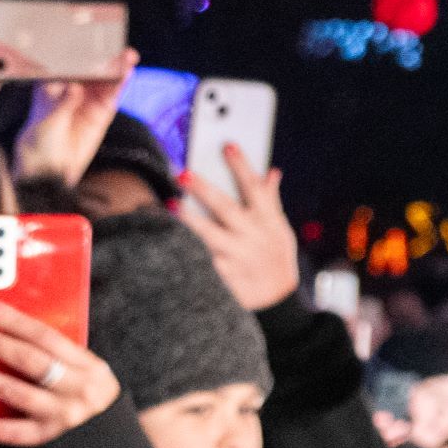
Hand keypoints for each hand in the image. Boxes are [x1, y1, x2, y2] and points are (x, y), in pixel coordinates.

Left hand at [0, 304, 120, 446]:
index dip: (14, 320)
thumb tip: (2, 323)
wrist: (104, 431)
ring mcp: (61, 414)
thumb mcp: (78, 365)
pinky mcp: (44, 435)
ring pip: (15, 392)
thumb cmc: (79, 387)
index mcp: (88, 365)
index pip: (47, 337)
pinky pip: (7, 431)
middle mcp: (78, 389)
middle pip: (29, 361)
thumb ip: (49, 349)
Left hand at [13, 48, 141, 184]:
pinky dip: (120, 85)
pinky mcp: (101, 112)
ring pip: (104, 80)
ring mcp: (87, 99)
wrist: (48, 168)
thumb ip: (62, 104)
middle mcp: (70, 88)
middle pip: (88, 69)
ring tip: (128, 58)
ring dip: (116, 68)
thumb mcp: (46, 121)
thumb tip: (75, 88)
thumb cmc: (38, 141)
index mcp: (50, 84)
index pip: (64, 64)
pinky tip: (127, 74)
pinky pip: (113, 95)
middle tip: (113, 48)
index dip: (76, 52)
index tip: (86, 44)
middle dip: (101, 57)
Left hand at [175, 145, 299, 308]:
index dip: (242, 166)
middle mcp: (253, 238)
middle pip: (226, 209)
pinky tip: (166, 241)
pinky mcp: (223, 277)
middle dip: (204, 189)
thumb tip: (272, 172)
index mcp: (268, 222)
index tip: (227, 144)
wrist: (278, 303)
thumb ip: (271, 201)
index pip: (255, 188)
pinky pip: (200, 262)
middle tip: (182, 173)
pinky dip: (184, 251)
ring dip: (188, 221)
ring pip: (209, 237)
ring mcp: (237, 258)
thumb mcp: (281, 229)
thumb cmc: (276, 259)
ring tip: (169, 205)